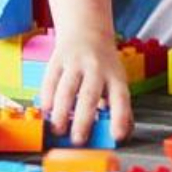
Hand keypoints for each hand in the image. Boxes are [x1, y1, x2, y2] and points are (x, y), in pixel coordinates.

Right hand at [39, 28, 132, 144]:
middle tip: (78, 140)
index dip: (120, 117)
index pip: (121, 98)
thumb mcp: (116, 80)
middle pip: (90, 95)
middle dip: (83, 119)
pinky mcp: (57, 60)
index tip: (118, 136)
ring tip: (58, 130)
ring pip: (67, 89)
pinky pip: (50, 80)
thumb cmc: (104, 65)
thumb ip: (118, 105)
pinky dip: (47, 98)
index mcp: (115, 76)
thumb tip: (123, 132)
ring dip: (62, 112)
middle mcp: (97, 68)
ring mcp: (76, 63)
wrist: (87, 31)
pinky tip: (47, 111)